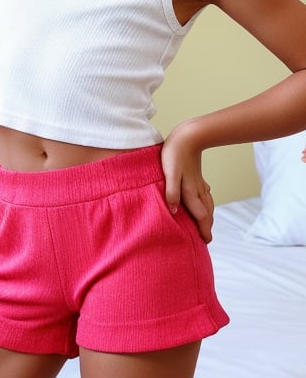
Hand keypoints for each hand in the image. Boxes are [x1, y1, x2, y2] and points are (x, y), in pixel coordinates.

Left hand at [161, 127, 213, 242]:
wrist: (189, 135)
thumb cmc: (175, 154)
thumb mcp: (170, 173)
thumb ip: (172, 192)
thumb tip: (175, 212)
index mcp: (191, 191)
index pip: (199, 215)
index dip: (202, 229)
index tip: (205, 242)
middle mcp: (197, 189)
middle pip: (205, 211)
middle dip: (207, 226)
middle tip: (208, 240)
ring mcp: (199, 181)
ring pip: (207, 202)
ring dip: (208, 215)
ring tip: (208, 224)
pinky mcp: (196, 175)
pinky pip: (204, 192)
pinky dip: (206, 201)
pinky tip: (205, 199)